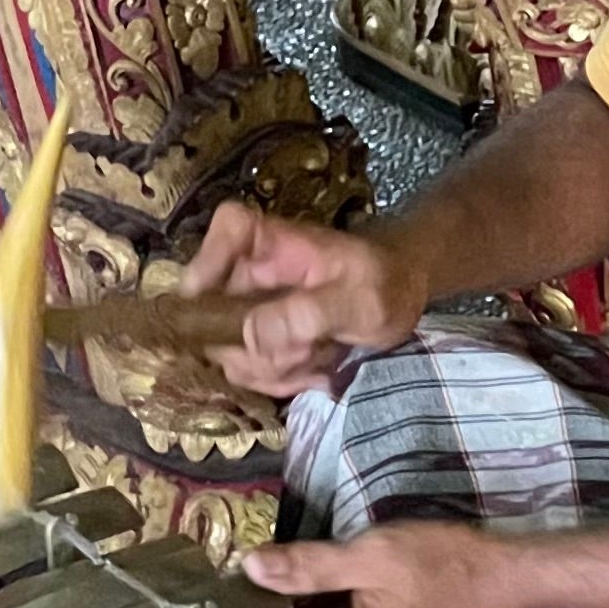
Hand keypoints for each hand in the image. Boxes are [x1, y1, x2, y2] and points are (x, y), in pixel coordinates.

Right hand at [181, 202, 429, 396]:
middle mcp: (251, 270)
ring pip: (229, 350)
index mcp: (274, 241)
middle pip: (213, 311)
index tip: (214, 303)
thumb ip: (308, 314)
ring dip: (274, 369)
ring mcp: (249, 306)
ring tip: (318, 360)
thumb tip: (252, 336)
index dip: (208, 262)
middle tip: (305, 352)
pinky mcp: (256, 337)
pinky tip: (313, 372)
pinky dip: (281, 379)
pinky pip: (247, 369)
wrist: (400, 301)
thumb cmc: (385, 286)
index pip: (227, 228)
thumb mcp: (359, 301)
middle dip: (256, 348)